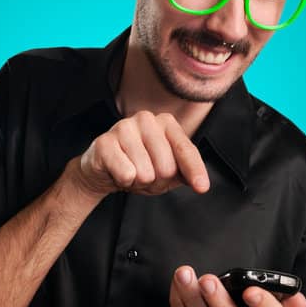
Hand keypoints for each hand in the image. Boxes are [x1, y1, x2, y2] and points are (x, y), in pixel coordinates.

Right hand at [77, 111, 209, 199]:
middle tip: (147, 175)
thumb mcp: (169, 170)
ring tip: (132, 173)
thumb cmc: (140, 166)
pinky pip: (126, 174)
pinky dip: (124, 181)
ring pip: (146, 173)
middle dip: (158, 181)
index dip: (194, 170)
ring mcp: (123, 127)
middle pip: (166, 167)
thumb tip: (200, 184)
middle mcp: (145, 119)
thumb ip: (186, 171)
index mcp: (165, 123)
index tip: (201, 187)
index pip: (185, 149)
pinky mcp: (104, 142)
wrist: (105, 169)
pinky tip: (118, 172)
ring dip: (140, 182)